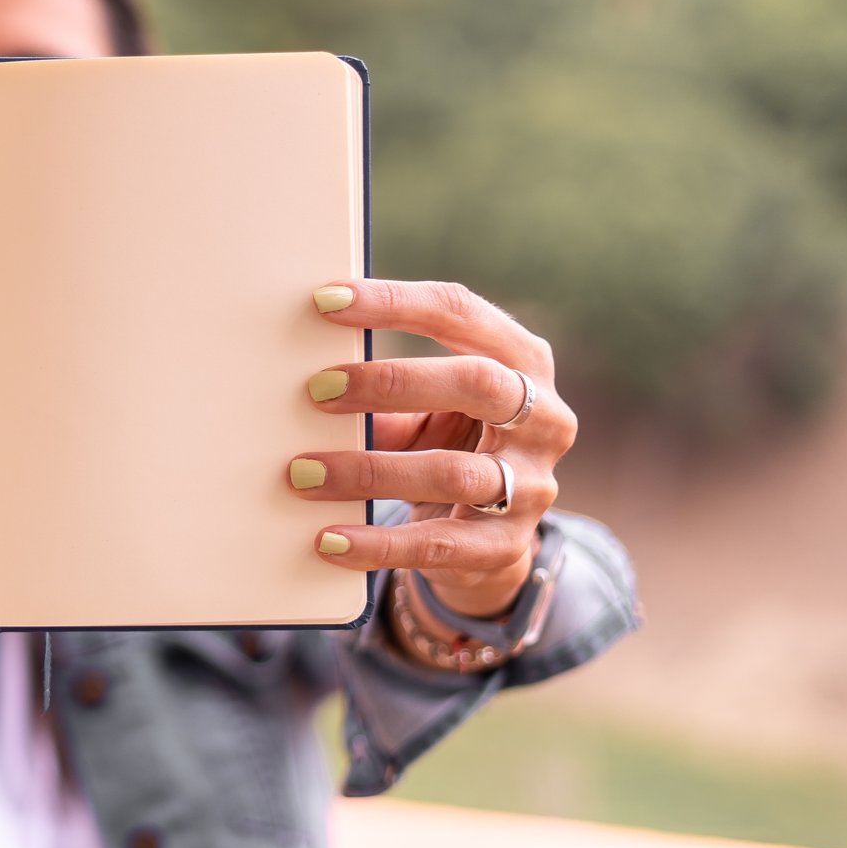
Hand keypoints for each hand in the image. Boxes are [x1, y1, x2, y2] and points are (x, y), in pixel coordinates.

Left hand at [285, 279, 576, 618]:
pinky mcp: (506, 546)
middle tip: (316, 390)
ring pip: (453, 472)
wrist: (486, 540)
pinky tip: (328, 539)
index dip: (394, 303)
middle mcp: (543, 417)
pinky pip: (438, 546)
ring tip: (303, 473)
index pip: (460, 312)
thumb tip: (308, 380)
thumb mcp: (428, 408)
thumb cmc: (447, 445)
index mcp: (522, 359)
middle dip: (392, 382)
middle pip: (478, 383)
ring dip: (369, 471)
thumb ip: (385, 393)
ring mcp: (533, 485)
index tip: (325, 300)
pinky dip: (378, 543)